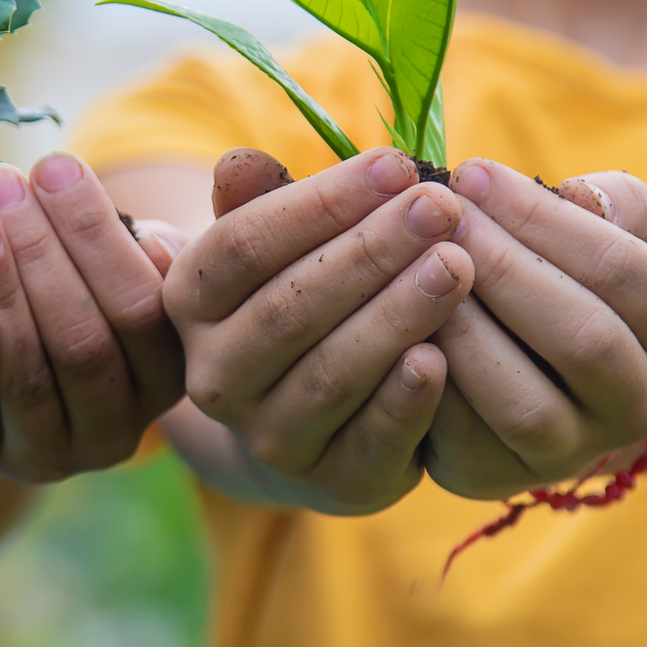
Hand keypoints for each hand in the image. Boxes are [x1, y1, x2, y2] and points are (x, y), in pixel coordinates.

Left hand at [0, 153, 185, 482]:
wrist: (33, 365)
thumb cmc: (104, 284)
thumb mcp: (154, 252)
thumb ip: (196, 216)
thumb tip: (240, 167)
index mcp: (174, 375)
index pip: (140, 305)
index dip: (92, 233)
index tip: (53, 164)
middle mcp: (122, 428)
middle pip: (83, 342)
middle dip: (36, 253)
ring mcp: (57, 451)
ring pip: (29, 373)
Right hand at [165, 148, 474, 513]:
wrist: (312, 423)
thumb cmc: (300, 301)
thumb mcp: (275, 247)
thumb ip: (264, 201)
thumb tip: (241, 163)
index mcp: (190, 302)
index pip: (245, 245)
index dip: (321, 203)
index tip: (396, 165)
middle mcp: (214, 376)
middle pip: (289, 308)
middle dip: (372, 251)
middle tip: (442, 207)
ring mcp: (268, 437)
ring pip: (330, 373)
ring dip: (397, 315)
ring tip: (457, 264)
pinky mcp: (333, 483)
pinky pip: (369, 441)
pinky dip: (405, 400)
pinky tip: (443, 357)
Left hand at [421, 159, 646, 498]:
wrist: (554, 370)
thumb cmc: (577, 272)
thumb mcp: (613, 227)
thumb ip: (613, 201)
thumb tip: (579, 194)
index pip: (621, 268)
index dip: (542, 218)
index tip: (472, 173)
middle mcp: (639, 403)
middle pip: (582, 339)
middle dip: (501, 271)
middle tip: (437, 219)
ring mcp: (572, 452)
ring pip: (523, 404)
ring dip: (464, 333)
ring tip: (413, 270)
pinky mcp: (498, 476)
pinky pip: (461, 440)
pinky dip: (425, 385)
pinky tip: (393, 330)